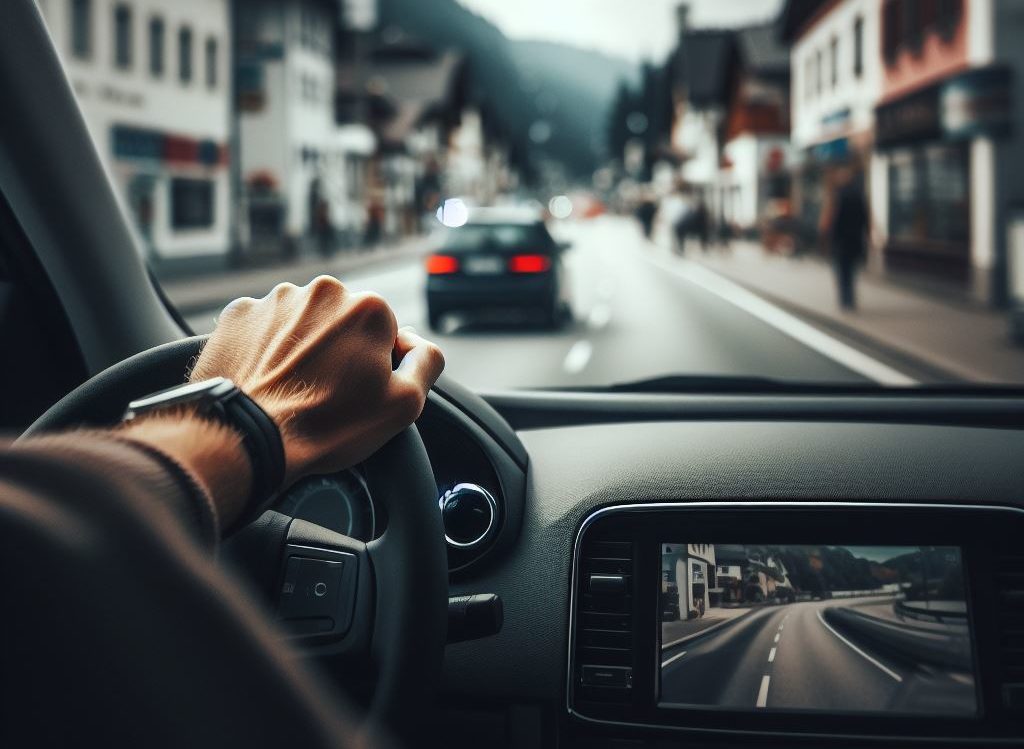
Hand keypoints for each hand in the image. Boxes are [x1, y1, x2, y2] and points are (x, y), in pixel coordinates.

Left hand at [190, 276, 443, 485]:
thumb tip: (416, 342)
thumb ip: (427, 361)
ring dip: (302, 347)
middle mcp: (322, 291)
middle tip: (326, 392)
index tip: (357, 390)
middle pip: (342, 321)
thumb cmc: (329, 425)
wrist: (250, 438)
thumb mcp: (404, 404)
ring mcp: (275, 300)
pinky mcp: (238, 314)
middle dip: (339, 350)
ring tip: (293, 388)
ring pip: (302, 322)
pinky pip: (262, 327)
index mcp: (368, 307)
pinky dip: (265, 349)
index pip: (384, 332)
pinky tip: (266, 380)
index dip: (375, 364)